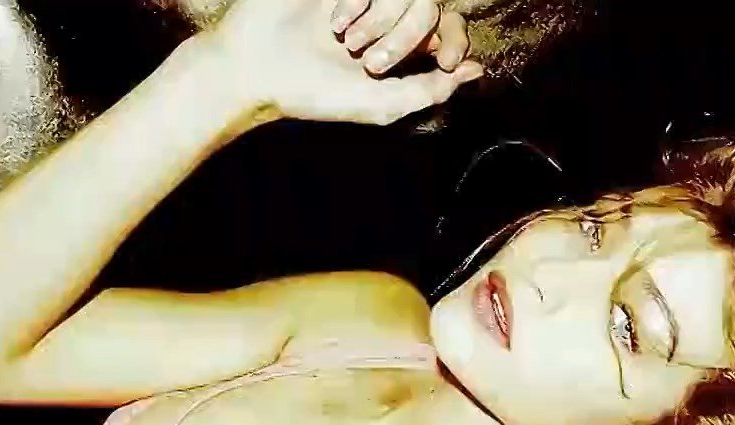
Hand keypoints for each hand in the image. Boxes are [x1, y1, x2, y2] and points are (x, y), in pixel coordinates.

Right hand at [205, 0, 482, 126]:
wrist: (258, 71)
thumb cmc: (317, 95)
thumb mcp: (384, 105)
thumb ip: (432, 89)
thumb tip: (477, 69)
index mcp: (403, 46)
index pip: (452, 26)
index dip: (456, 40)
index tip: (441, 61)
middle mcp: (386, 14)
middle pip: (430, 7)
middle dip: (407, 36)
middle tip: (373, 62)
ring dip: (382, 20)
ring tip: (349, 43)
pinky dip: (358, 2)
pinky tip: (334, 24)